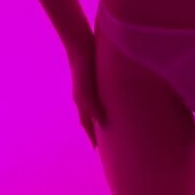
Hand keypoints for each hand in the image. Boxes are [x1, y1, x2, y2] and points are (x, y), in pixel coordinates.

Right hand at [67, 33, 107, 148]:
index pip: (87, 123)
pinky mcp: (96, 77)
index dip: (91, 136)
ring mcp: (89, 87)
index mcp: (81, 102)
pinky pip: (101, 95)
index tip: (96, 149)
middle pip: (90, 117)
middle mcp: (84, 96)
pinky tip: (114, 101)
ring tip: (112, 124)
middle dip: (96, 128)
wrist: (80, 45)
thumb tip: (102, 124)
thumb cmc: (83, 69)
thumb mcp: (86, 91)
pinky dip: (105, 103)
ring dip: (101, 116)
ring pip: (96, 106)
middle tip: (107, 141)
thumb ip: (93, 108)